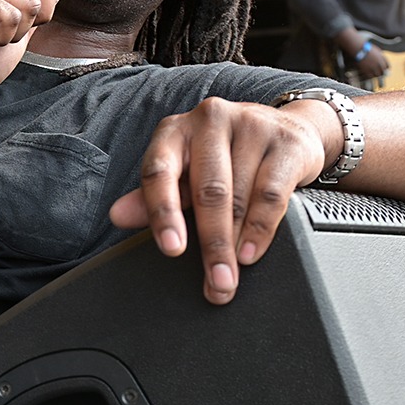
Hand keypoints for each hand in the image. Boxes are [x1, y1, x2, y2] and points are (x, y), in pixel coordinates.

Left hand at [109, 98, 333, 304]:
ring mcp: (250, 126)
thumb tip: (118, 216)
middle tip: (215, 284)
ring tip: (231, 276)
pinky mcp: (286, 141)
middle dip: (211, 244)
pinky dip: (261, 228)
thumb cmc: (223, 157)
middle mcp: (209, 121)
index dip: (163, 213)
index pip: (160, 172)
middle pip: (208, 191)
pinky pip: (273, 193)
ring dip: (235, 243)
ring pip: (241, 196)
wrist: (285, 129)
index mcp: (174, 131)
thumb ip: (152, 197)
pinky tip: (251, 252)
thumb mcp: (183, 173)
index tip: (172, 249)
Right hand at [335, 28, 388, 79]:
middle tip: (378, 74)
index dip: (385, 69)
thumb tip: (380, 57)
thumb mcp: (375, 50)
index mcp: (382, 58)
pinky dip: (369, 77)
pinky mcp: (367, 70)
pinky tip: (367, 75)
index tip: (383, 70)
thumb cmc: (365, 46)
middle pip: (383, 71)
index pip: (387, 66)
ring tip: (372, 75)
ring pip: (377, 75)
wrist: (358, 48)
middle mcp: (379, 63)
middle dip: (381, 73)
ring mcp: (373, 67)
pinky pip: (370, 76)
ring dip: (375, 75)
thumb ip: (379, 55)